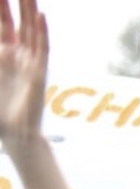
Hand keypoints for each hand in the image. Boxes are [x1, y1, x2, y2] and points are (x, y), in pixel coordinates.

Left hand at [0, 0, 47, 143]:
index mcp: (1, 55)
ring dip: (30, 11)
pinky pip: (43, 48)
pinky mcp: (39, 72)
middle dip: (15, 4)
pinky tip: (41, 17)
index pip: (2, 25)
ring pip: (31, 30)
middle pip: (18, 22)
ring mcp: (30, 62)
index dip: (0, 9)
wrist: (13, 133)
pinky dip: (42, 32)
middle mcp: (17, 55)